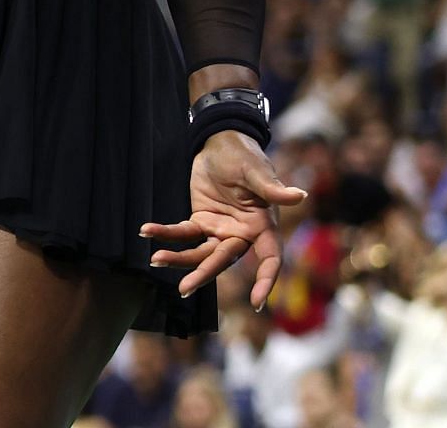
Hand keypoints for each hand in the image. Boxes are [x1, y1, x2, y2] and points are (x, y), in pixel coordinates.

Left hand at [141, 131, 307, 308]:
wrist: (220, 142)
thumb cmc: (244, 155)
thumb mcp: (255, 171)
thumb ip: (271, 187)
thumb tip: (299, 196)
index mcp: (262, 225)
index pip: (270, 258)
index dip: (266, 280)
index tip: (258, 304)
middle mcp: (242, 234)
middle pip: (223, 260)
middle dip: (203, 274)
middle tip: (184, 289)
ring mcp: (220, 230)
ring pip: (200, 252)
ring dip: (179, 258)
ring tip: (156, 259)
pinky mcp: (200, 221)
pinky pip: (183, 232)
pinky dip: (165, 233)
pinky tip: (147, 231)